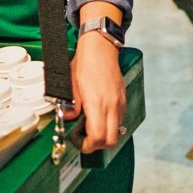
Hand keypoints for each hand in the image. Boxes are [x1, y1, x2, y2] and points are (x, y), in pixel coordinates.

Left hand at [66, 33, 125, 153]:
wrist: (100, 46)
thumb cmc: (85, 63)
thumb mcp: (70, 85)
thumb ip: (71, 105)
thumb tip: (69, 118)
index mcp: (96, 104)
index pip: (97, 137)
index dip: (87, 146)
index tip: (79, 142)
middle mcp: (111, 106)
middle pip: (110, 140)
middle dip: (97, 145)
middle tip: (85, 140)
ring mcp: (119, 102)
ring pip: (117, 131)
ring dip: (104, 135)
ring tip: (91, 128)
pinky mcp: (123, 98)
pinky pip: (120, 119)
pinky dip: (110, 125)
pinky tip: (99, 117)